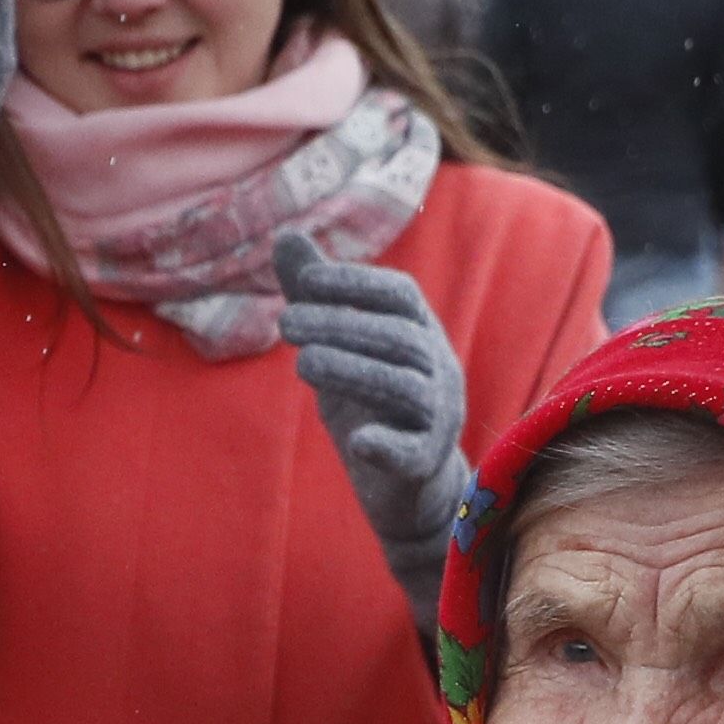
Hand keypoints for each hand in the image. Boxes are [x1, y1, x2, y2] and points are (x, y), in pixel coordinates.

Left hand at [273, 235, 471, 598]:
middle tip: (284, 323)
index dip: (356, 283)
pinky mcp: (427, 464)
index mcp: (421, 334)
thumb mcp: (341, 346)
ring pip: (404, 388)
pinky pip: (413, 452)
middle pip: (398, 338)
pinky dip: (386, 444)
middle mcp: (439, 370)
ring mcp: (439, 418)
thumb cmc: (372, 405)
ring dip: (352, 371)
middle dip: (341, 325)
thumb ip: (317, 295)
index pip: (399, 294)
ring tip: (301, 365)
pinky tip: (355, 440)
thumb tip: (284, 235)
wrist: (409, 488)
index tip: (306, 280)